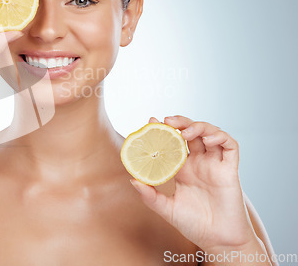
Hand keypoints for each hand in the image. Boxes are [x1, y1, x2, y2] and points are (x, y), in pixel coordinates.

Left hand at [129, 115, 257, 251]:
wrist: (219, 242)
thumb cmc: (194, 225)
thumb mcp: (167, 209)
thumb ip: (150, 196)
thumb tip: (132, 180)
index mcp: (183, 168)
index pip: (173, 141)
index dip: (164, 129)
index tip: (151, 121)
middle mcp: (199, 163)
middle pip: (191, 132)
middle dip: (180, 122)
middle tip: (167, 121)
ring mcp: (215, 165)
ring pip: (211, 134)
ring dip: (199, 126)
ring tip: (185, 131)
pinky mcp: (230, 170)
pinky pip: (230, 147)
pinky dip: (221, 137)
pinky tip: (208, 140)